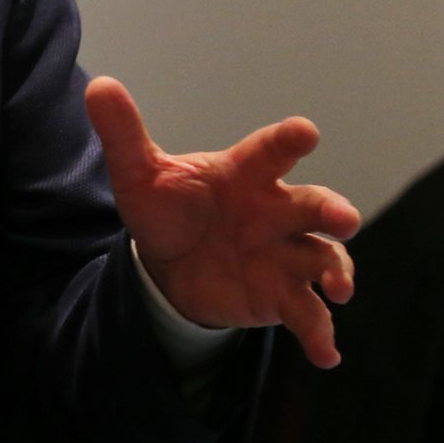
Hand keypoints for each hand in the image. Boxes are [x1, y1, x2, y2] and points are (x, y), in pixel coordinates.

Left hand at [85, 77, 360, 368]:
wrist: (169, 262)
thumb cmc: (169, 207)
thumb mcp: (140, 174)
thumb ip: (124, 134)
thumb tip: (98, 86)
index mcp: (246, 174)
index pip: (271, 152)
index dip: (288, 141)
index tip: (306, 131)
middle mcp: (276, 211)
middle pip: (314, 206)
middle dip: (333, 210)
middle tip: (344, 219)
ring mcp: (285, 254)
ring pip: (323, 259)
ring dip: (337, 273)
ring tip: (338, 291)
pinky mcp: (282, 295)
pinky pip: (307, 315)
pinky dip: (320, 335)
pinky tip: (325, 356)